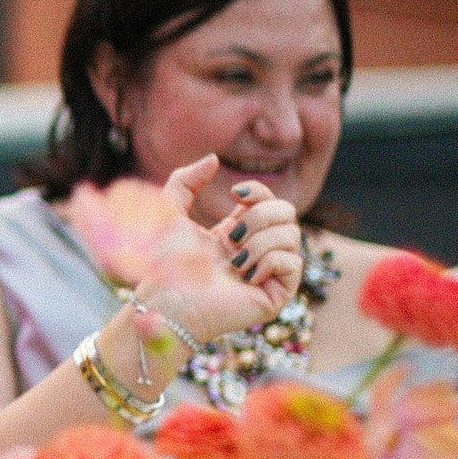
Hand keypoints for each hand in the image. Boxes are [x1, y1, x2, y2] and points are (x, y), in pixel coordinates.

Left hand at [135, 155, 304, 343]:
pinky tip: (245, 276)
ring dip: (260, 241)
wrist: (168, 300)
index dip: (259, 191)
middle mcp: (258, 251)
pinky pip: (293, 263)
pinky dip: (269, 262)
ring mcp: (269, 273)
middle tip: (232, 236)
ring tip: (234, 261)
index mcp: (239, 233)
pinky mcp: (275, 295)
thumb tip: (214, 158)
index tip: (235, 195)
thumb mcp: (169, 212)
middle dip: (260, 215)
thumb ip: (184, 181)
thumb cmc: (164, 263)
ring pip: (292, 235)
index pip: (270, 200)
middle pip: (287, 212)